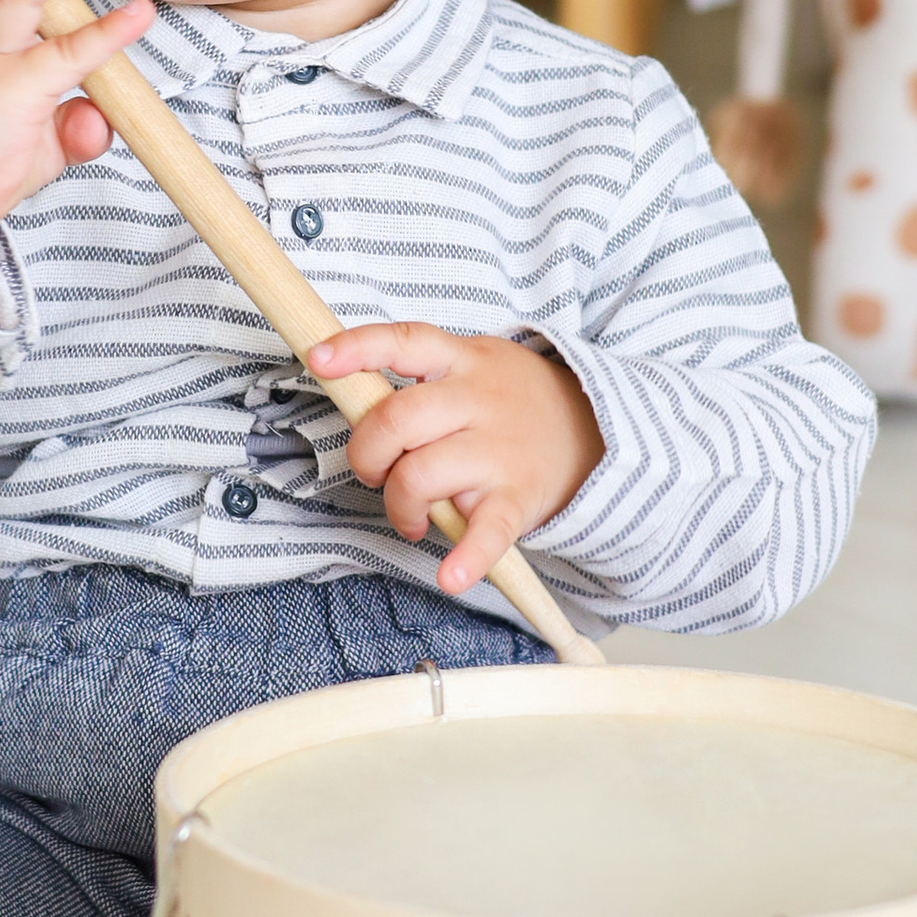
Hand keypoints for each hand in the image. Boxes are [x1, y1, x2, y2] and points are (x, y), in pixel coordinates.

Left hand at [305, 321, 601, 596]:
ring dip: (398, 504)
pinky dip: (466, 558)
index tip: (320, 360)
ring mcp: (498, 451)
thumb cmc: (513, 402)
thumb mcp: (474, 364)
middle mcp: (478, 401)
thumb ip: (420, 376)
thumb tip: (348, 392)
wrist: (596, 430)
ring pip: (421, 475)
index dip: (357, 349)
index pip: (404, 341)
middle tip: (374, 472)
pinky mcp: (516, 499)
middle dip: (366, 453)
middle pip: (398, 419)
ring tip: (411, 516)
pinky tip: (450, 576)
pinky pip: (488, 531)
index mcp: (461, 361)